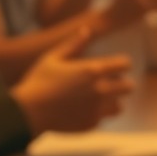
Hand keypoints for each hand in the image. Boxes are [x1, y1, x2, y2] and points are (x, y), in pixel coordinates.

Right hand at [13, 29, 133, 134]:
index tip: (115, 66)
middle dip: (121, 83)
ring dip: (113, 101)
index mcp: (93, 70)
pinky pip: (103, 118)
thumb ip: (73, 44)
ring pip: (120, 106)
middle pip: (129, 87)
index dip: (121, 64)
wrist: (27, 113)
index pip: (125, 64)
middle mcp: (100, 90)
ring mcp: (96, 110)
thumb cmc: (38, 81)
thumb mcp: (53, 58)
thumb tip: (87, 30)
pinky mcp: (90, 125)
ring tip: (99, 98)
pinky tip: (83, 110)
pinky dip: (98, 114)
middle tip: (110, 82)